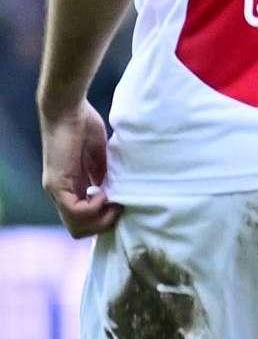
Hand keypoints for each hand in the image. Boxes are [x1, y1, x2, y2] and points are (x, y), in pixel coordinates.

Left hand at [39, 100, 115, 237]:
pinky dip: (95, 207)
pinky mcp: (57, 184)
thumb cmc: (83, 124)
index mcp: (70, 186)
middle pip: (79, 229)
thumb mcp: (99, 155)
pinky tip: (104, 192)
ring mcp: (56, 190)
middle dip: (104, 224)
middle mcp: (60, 193)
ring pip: (76, 226)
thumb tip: (115, 192)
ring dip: (101, 219)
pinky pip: (76, 211)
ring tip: (114, 202)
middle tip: (120, 207)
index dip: (103, 219)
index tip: (120, 204)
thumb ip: (103, 174)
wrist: (67, 109)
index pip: (83, 219)